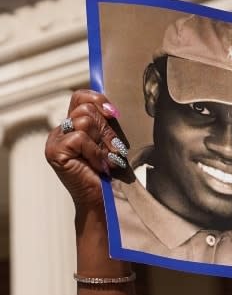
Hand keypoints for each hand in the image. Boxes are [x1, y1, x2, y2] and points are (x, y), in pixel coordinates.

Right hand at [45, 90, 131, 210]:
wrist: (101, 198)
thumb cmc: (108, 171)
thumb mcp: (108, 141)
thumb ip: (105, 124)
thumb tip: (111, 109)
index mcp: (72, 126)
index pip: (80, 97)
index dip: (98, 100)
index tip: (113, 114)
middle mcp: (61, 131)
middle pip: (86, 108)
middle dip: (106, 129)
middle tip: (113, 150)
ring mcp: (55, 140)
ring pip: (83, 120)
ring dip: (101, 142)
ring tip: (105, 159)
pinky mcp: (55, 151)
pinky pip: (79, 137)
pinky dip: (94, 152)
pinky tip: (97, 165)